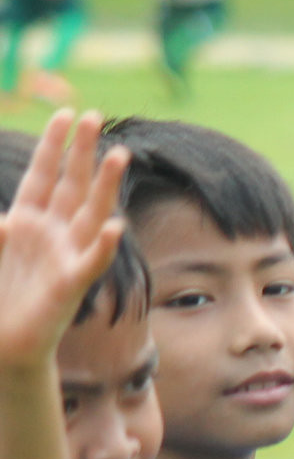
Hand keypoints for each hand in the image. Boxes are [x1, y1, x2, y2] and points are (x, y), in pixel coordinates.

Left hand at [0, 109, 127, 369]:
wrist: (4, 343)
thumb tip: (0, 221)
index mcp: (28, 222)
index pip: (44, 175)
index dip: (53, 145)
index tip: (66, 114)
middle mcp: (53, 234)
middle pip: (71, 184)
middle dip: (81, 151)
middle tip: (94, 116)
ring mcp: (65, 257)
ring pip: (90, 213)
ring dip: (104, 185)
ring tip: (118, 155)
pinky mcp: (70, 287)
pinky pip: (90, 263)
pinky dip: (104, 246)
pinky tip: (116, 227)